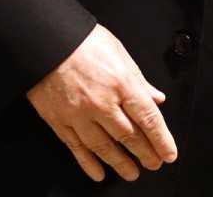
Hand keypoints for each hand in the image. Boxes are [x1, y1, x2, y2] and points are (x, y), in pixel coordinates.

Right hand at [26, 23, 177, 182]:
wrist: (43, 38)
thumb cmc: (81, 39)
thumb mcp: (117, 51)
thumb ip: (138, 78)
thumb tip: (156, 98)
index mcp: (120, 82)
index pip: (148, 118)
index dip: (161, 140)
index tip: (168, 153)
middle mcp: (101, 102)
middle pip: (129, 136)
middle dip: (145, 154)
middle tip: (153, 164)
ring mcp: (79, 113)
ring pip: (104, 147)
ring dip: (120, 163)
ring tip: (132, 172)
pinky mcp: (59, 119)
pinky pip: (76, 147)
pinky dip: (88, 163)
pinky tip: (98, 173)